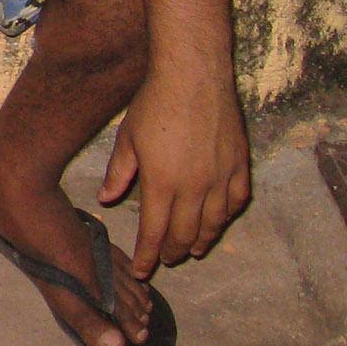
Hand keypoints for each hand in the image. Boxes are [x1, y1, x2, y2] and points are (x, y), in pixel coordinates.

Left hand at [98, 54, 251, 274]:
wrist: (193, 75)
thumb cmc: (154, 103)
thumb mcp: (127, 139)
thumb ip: (118, 173)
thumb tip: (105, 200)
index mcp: (162, 184)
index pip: (155, 233)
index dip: (148, 255)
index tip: (144, 270)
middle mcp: (195, 188)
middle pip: (186, 234)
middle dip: (174, 252)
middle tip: (166, 259)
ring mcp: (221, 177)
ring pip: (214, 223)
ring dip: (202, 240)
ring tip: (193, 249)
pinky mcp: (240, 164)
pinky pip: (237, 201)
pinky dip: (227, 216)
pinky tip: (219, 220)